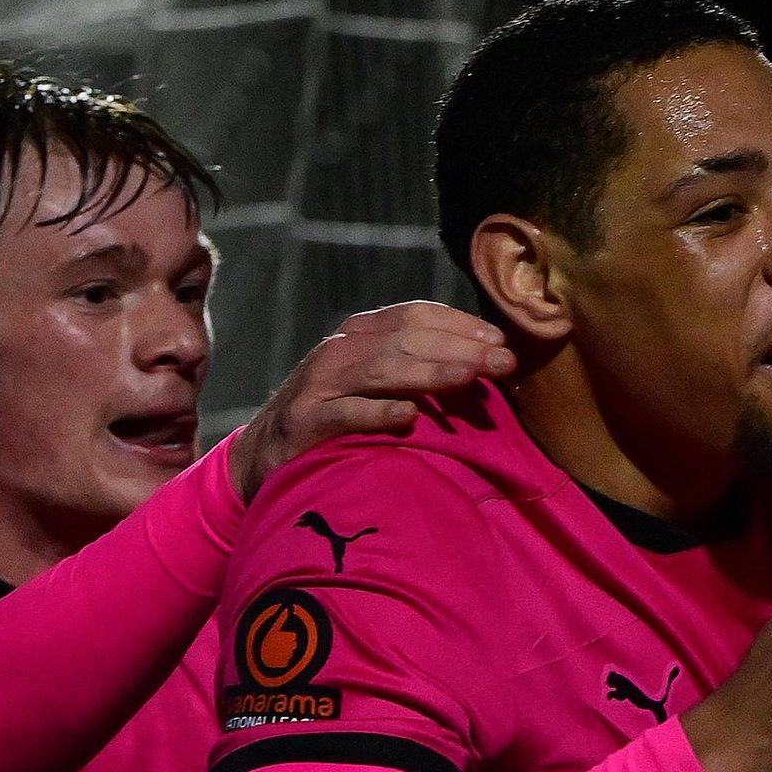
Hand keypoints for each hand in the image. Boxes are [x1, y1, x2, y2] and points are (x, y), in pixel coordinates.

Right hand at [231, 301, 513, 500]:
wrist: (266, 455)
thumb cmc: (336, 417)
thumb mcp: (373, 382)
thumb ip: (416, 368)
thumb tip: (484, 364)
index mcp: (360, 334)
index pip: (415, 315)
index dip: (460, 323)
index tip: (500, 340)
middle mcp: (340, 350)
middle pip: (407, 339)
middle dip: (460, 348)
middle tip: (504, 362)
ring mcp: (321, 384)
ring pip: (380, 369)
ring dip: (429, 373)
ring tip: (469, 378)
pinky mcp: (306, 421)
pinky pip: (347, 413)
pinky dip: (379, 413)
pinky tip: (410, 417)